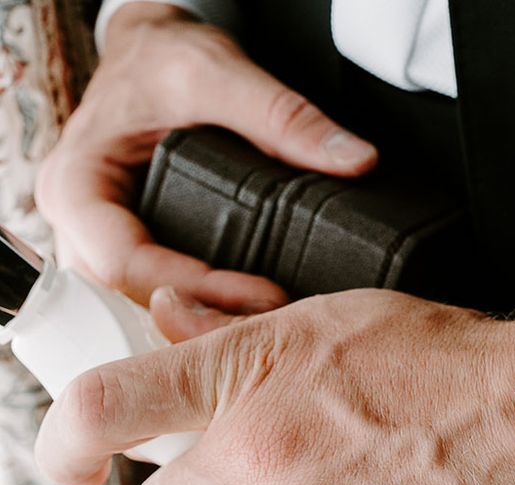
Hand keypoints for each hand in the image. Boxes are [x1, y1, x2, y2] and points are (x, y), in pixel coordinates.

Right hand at [34, 3, 376, 309]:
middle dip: (209, 313)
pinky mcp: (140, 244)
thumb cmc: (162, 57)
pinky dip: (209, 303)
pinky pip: (168, 289)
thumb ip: (282, 115)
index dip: (195, 289)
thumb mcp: (215, 71)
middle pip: (136, 296)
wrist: (153, 51)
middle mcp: (85, 225)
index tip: (263, 295)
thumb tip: (353, 160)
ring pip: (150, 304)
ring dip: (211, 316)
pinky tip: (253, 306)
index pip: (125, 263)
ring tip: (274, 316)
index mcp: (76, 186)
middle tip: (279, 317)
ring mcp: (110, 241)